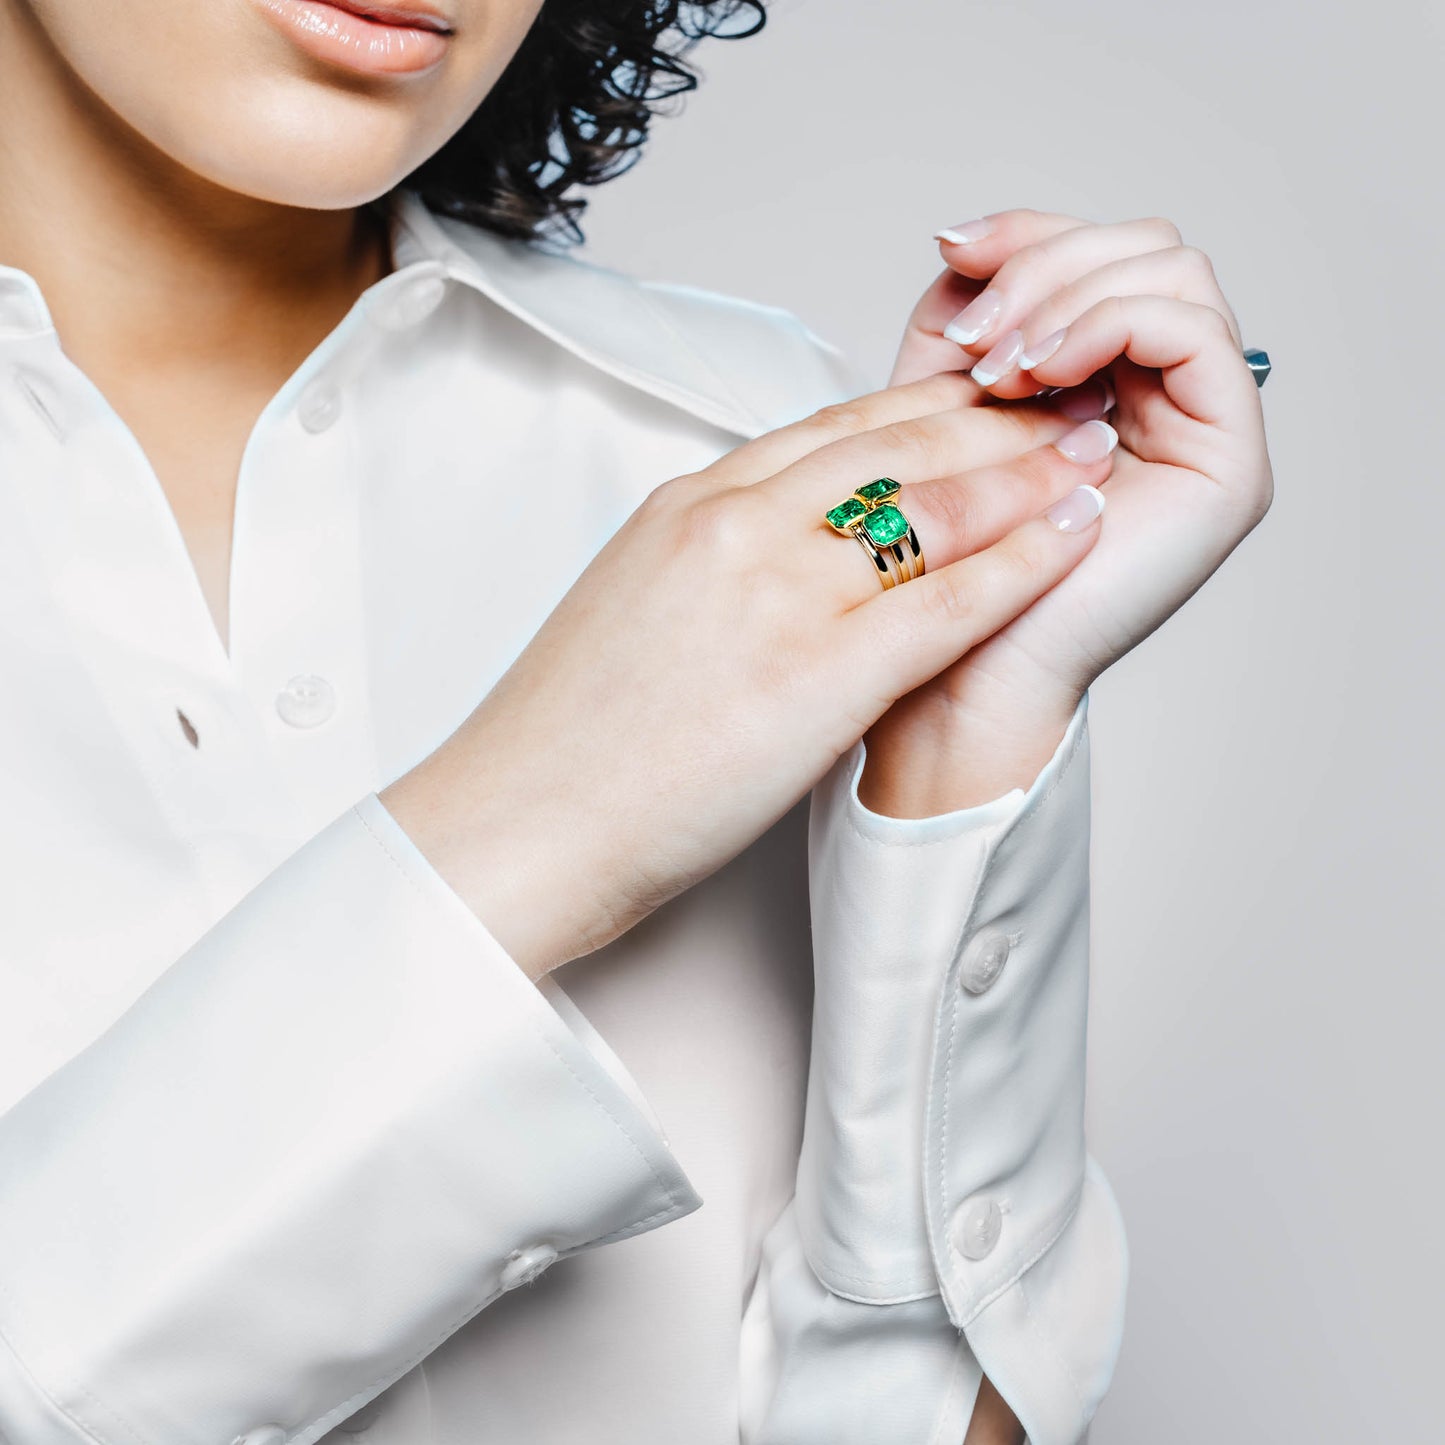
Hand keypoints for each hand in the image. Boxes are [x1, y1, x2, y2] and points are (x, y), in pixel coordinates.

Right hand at [381, 371, 1116, 978]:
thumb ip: (709, 565)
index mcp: (686, 505)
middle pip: (892, 444)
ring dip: (1025, 474)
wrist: (517, 823)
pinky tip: (1074, 540)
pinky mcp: (814, 675)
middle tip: (1064, 397)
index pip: (831, 430)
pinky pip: (944, 602)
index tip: (981, 399)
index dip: (923, 406)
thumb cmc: (566, 739)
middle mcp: (733, 524)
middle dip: (992, 417)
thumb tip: (776, 565)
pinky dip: (1021, 564)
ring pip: (930, 507)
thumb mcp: (632, 608)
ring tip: (1089, 453)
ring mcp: (774, 591)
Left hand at [859, 209, 1273, 815]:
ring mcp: (1204, 428)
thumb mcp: (933, 413)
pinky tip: (1037, 379)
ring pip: (1173, 273)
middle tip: (971, 335)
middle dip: (1042, 268)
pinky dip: (1107, 326)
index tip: (953, 248)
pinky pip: (1194, 332)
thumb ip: (958, 323)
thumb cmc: (940, 563)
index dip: (1027, 235)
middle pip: (1143, 248)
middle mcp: (1165, 397)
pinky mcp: (1230, 462)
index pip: (1098, 253)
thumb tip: (966, 241)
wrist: (954, 673)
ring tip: (996, 368)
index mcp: (1105, 380)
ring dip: (1068, 299)